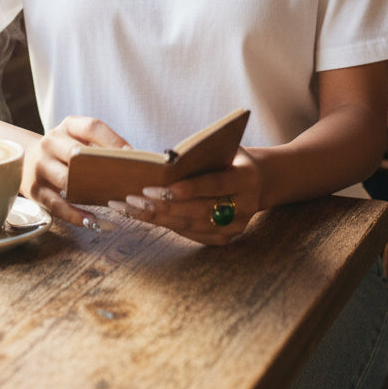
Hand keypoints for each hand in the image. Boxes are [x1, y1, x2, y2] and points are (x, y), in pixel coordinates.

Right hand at [23, 116, 130, 228]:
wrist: (26, 160)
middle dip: (100, 167)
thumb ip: (101, 146)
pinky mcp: (35, 190)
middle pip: (76, 153)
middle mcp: (51, 142)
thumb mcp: (79, 139)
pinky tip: (92, 220)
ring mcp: (41, 166)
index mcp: (67, 126)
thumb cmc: (65, 151)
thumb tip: (134, 161)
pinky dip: (75, 215)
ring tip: (112, 202)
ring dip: (88, 192)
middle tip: (124, 181)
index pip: (92, 127)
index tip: (132, 156)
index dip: (113, 141)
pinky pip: (56, 205)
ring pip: (65, 180)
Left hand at [107, 149, 262, 244]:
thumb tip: (163, 161)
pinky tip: (143, 215)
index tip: (157, 188)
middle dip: (163, 205)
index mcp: (247, 178)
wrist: (257, 181)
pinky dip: (165, 224)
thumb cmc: (230, 157)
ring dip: (158, 217)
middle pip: (199, 210)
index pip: (215, 185)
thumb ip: (200, 155)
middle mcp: (245, 206)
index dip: (188, 188)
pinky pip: (191, 234)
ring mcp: (236, 227)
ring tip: (130, 206)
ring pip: (191, 225)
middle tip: (133, 197)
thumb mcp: (222, 149)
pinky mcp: (224, 239)